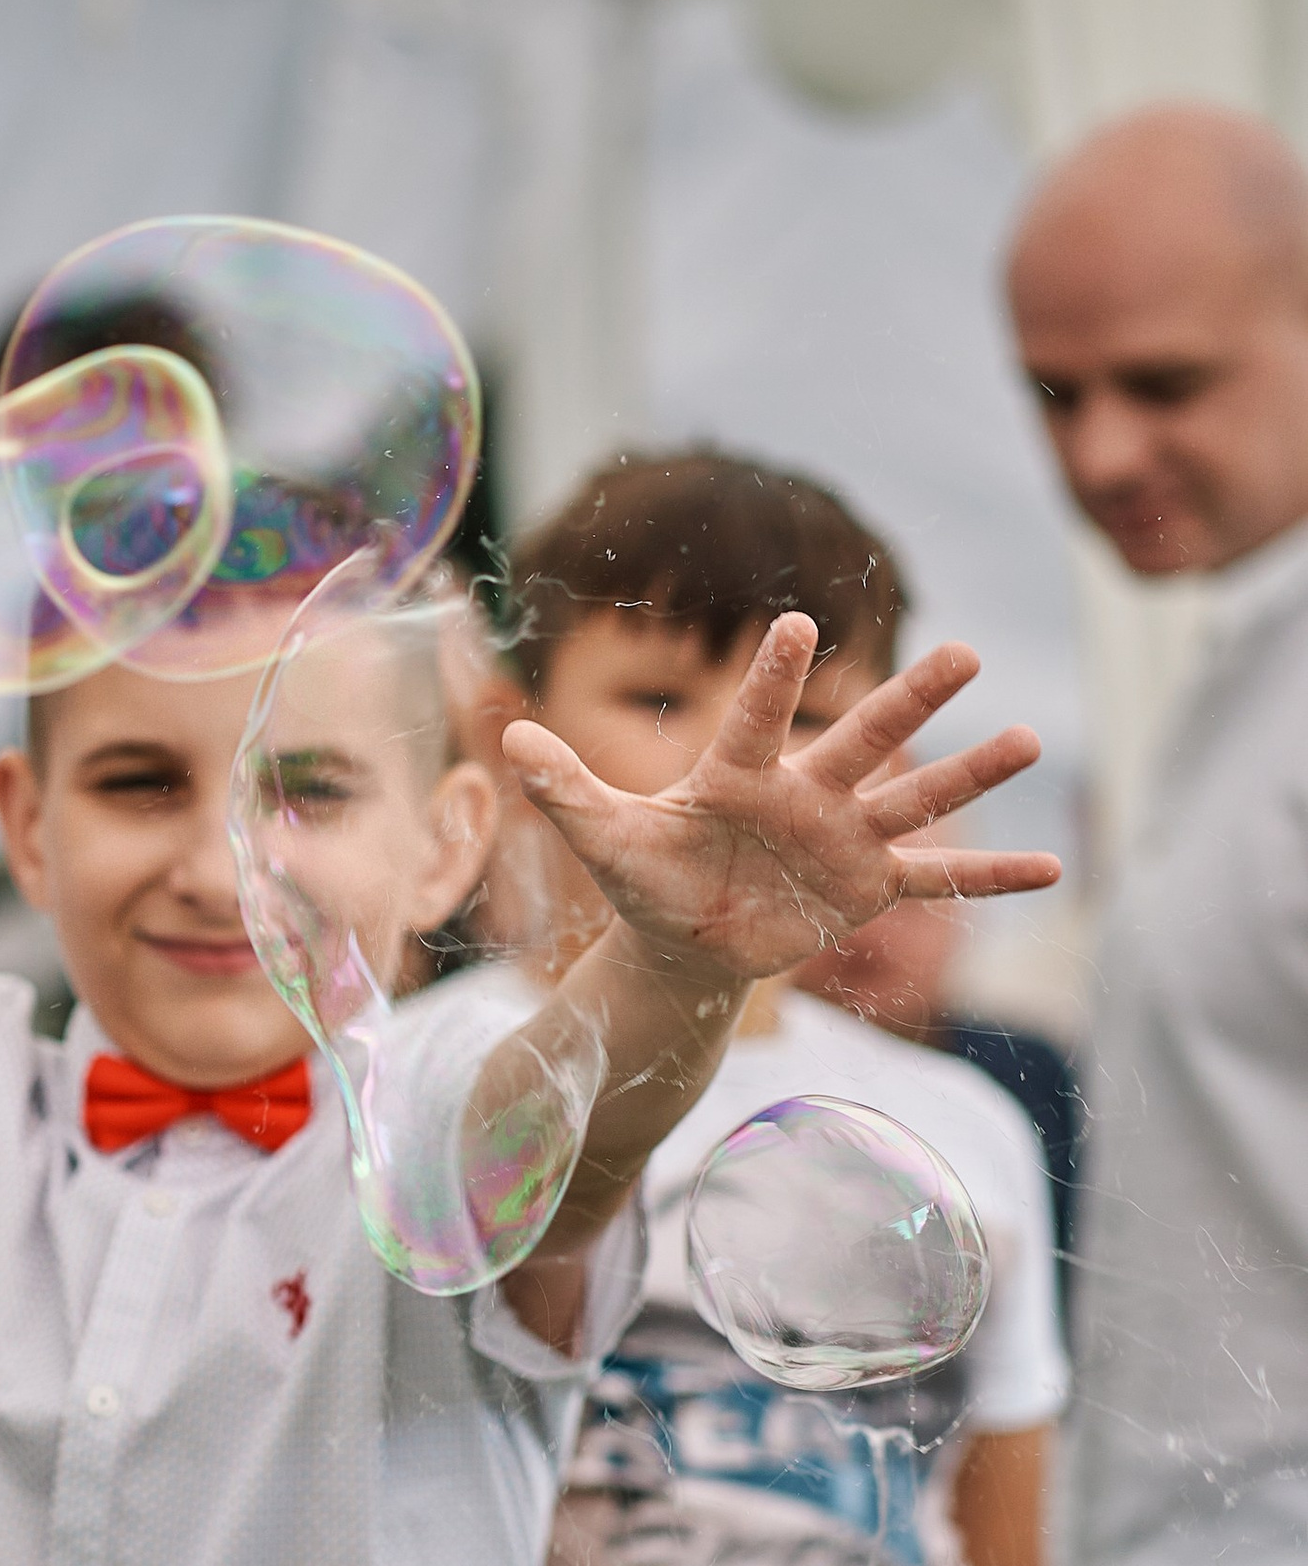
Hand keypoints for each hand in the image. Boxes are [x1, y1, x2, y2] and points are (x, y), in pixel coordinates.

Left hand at [503, 612, 1059, 987]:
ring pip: (914, 798)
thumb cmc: (645, 879)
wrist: (684, 939)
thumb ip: (566, 790)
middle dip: (911, 702)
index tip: (798, 625)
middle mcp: (803, 792)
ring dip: (971, 774)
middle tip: (965, 654)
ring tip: (1029, 739)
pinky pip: (937, 878)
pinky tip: (1054, 870)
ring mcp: (844, 837)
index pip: (757, 718)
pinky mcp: (867, 885)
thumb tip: (511, 740)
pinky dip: (990, 876)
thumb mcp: (604, 840)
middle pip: (863, 740)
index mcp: (737, 773)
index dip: (775, 679)